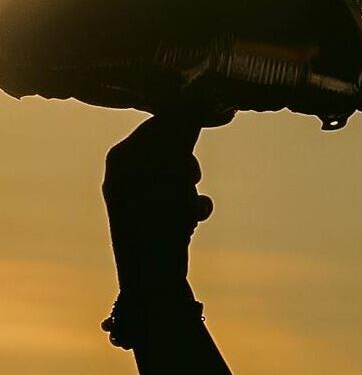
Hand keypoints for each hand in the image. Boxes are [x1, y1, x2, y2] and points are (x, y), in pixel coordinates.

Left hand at [103, 114, 219, 295]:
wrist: (152, 280)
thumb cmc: (159, 219)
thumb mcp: (176, 165)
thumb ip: (186, 127)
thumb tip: (202, 94)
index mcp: (122, 156)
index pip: (162, 120)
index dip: (194, 113)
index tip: (226, 110)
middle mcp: (124, 172)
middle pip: (172, 144)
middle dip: (191, 158)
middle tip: (196, 174)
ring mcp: (135, 196)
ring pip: (179, 171)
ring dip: (193, 182)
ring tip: (191, 202)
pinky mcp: (150, 217)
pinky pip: (179, 196)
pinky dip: (191, 203)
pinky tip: (194, 217)